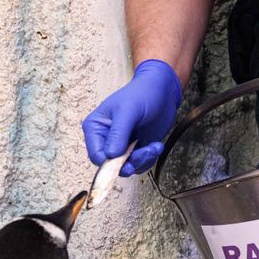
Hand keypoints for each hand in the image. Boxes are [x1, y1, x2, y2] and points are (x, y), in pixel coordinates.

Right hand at [81, 59, 182, 173]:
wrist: (163, 91)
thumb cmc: (142, 93)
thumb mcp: (128, 111)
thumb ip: (118, 133)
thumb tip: (110, 155)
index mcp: (96, 127)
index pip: (95, 154)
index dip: (109, 162)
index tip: (125, 161)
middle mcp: (105, 138)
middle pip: (111, 164)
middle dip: (129, 162)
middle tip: (144, 152)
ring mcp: (121, 145)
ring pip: (126, 167)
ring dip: (142, 160)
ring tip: (153, 146)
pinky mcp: (135, 149)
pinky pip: (139, 164)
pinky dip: (149, 158)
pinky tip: (156, 145)